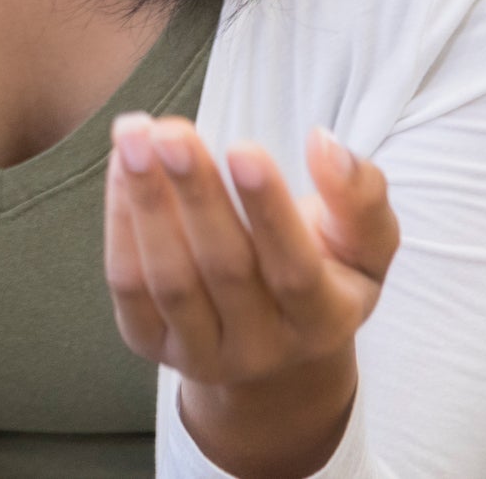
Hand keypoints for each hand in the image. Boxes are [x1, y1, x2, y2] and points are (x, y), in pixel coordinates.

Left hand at [105, 114, 399, 478]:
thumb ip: (360, 194)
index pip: (295, 270)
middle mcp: (262, 349)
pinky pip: (128, 285)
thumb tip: (324, 143)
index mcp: (324, 322)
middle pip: (224, 268)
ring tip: (133, 136)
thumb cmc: (326, 269)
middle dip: (196, 193)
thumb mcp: (365, 241)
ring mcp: (202, 352)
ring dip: (147, 202)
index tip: (243, 147)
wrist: (274, 345)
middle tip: (171, 131)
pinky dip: (120, 222)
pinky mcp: (150, 344)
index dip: (268, 210)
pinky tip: (121, 167)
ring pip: (169, 280)